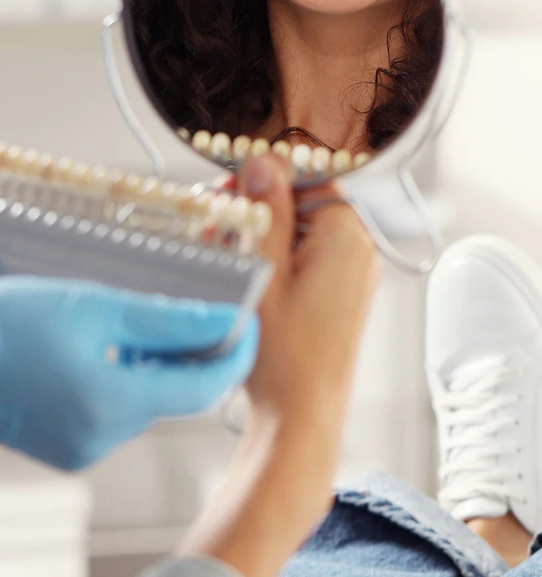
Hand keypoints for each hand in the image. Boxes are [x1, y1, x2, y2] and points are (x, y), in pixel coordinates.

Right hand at [0, 269, 258, 469]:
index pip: (203, 384)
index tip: (245, 316)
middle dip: (186, 350)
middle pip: (171, 393)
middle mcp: (99, 439)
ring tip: (130, 316)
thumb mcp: (91, 303)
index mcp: (112, 404)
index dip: (232, 349)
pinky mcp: (56, 446)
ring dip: (146, 360)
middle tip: (193, 302)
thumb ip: (165, 318)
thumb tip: (225, 321)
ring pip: (138, 399)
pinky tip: (89, 345)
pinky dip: (111, 375)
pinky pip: (105, 408)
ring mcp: (76, 449)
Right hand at [239, 154, 378, 418]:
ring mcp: (354, 276)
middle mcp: (359, 250)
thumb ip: (267, 210)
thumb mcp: (263, 270)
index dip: (262, 180)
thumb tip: (265, 160)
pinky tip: (249, 284)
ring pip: (300, 234)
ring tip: (229, 264)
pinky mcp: (341, 298)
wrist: (302, 416)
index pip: (305, 176)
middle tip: (218, 233)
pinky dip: (277, 264)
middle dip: (257, 213)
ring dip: (262, 240)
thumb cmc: (282, 354)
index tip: (228, 194)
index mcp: (346, 235)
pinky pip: (308, 262)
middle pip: (302, 205)